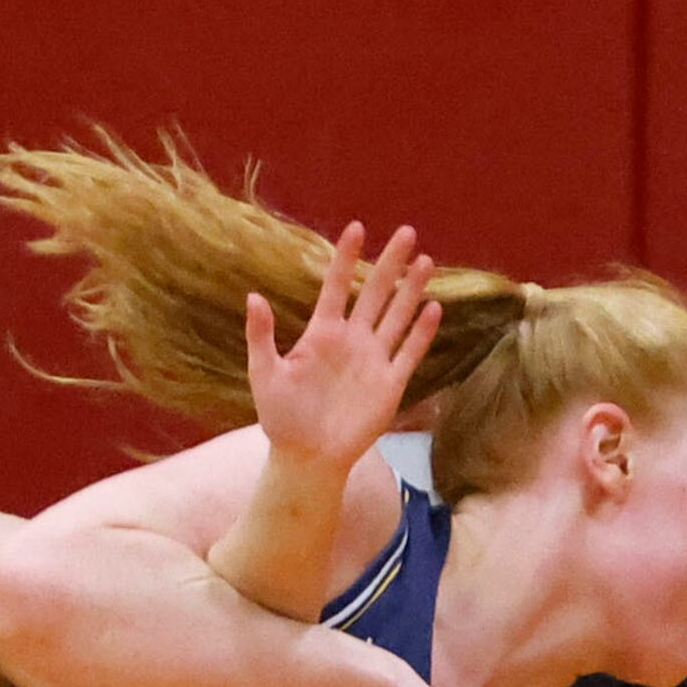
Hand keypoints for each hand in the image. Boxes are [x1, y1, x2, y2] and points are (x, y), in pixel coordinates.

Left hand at [244, 222, 441, 477]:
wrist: (306, 457)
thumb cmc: (281, 417)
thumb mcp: (264, 374)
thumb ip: (261, 336)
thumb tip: (252, 296)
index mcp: (321, 334)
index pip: (336, 287)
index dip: (346, 259)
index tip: (356, 228)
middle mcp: (352, 340)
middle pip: (375, 293)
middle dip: (390, 263)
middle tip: (406, 232)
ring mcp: (373, 360)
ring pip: (397, 316)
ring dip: (411, 290)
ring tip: (425, 260)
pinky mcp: (390, 384)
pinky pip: (409, 352)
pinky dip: (421, 331)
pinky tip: (433, 307)